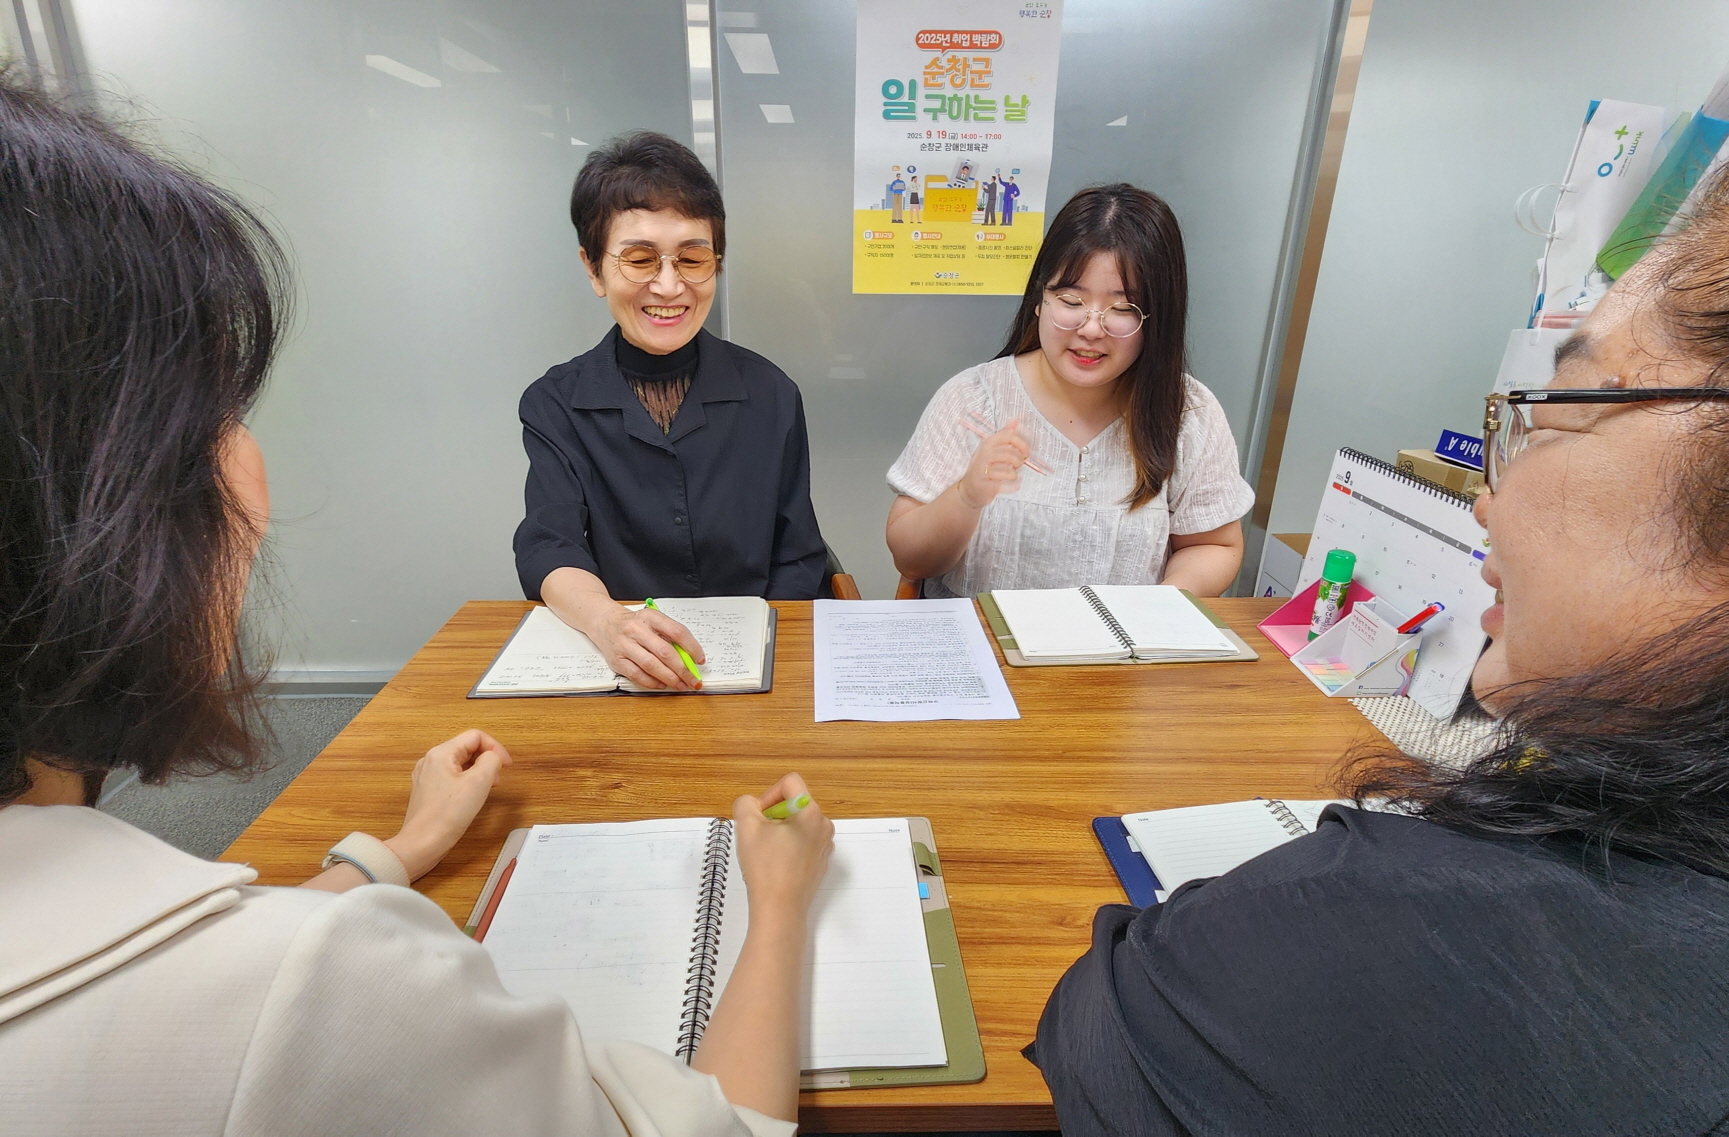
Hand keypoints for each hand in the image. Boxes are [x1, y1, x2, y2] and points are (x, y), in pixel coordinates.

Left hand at [385, 730, 511, 879]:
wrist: (422, 843)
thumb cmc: (448, 814)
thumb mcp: (478, 783)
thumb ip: (491, 761)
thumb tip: (492, 758)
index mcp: (441, 753)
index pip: (475, 736)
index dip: (495, 747)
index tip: (507, 766)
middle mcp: (430, 760)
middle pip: (466, 748)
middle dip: (486, 759)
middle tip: (497, 779)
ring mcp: (426, 776)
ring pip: (459, 763)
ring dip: (477, 771)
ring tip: (487, 788)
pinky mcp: (427, 791)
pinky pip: (451, 777)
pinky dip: (466, 781)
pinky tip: (471, 797)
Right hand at [593, 604, 705, 690]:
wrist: (604, 622)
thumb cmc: (633, 624)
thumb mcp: (652, 621)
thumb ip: (668, 635)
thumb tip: (689, 658)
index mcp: (650, 617)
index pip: (677, 631)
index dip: (692, 647)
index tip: (700, 660)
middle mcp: (636, 629)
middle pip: (665, 652)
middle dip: (683, 669)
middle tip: (693, 679)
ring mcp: (625, 645)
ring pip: (651, 665)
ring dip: (669, 678)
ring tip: (681, 685)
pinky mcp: (617, 660)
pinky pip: (637, 675)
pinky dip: (652, 682)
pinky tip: (662, 684)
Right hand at [732, 773, 834, 917]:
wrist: (779, 909)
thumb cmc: (766, 869)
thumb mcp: (746, 827)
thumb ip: (745, 804)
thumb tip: (751, 804)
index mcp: (811, 812)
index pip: (790, 782)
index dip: (768, 794)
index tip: (759, 816)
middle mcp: (824, 826)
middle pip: (794, 804)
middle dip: (773, 815)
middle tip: (759, 836)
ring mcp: (824, 845)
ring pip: (798, 824)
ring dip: (780, 832)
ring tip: (766, 852)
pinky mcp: (820, 862)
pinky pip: (803, 843)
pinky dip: (788, 847)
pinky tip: (776, 864)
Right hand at [956, 417, 1029, 509]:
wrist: (971, 488)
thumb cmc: (986, 467)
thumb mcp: (994, 448)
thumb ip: (1005, 434)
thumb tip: (1015, 419)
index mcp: (989, 442)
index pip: (1009, 436)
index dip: (1022, 443)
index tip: (1026, 452)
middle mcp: (984, 453)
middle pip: (1010, 453)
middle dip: (1019, 460)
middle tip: (1018, 465)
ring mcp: (982, 468)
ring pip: (1008, 470)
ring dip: (1014, 474)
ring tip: (1012, 475)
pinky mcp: (983, 483)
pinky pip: (1003, 484)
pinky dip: (1012, 486)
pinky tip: (1015, 486)